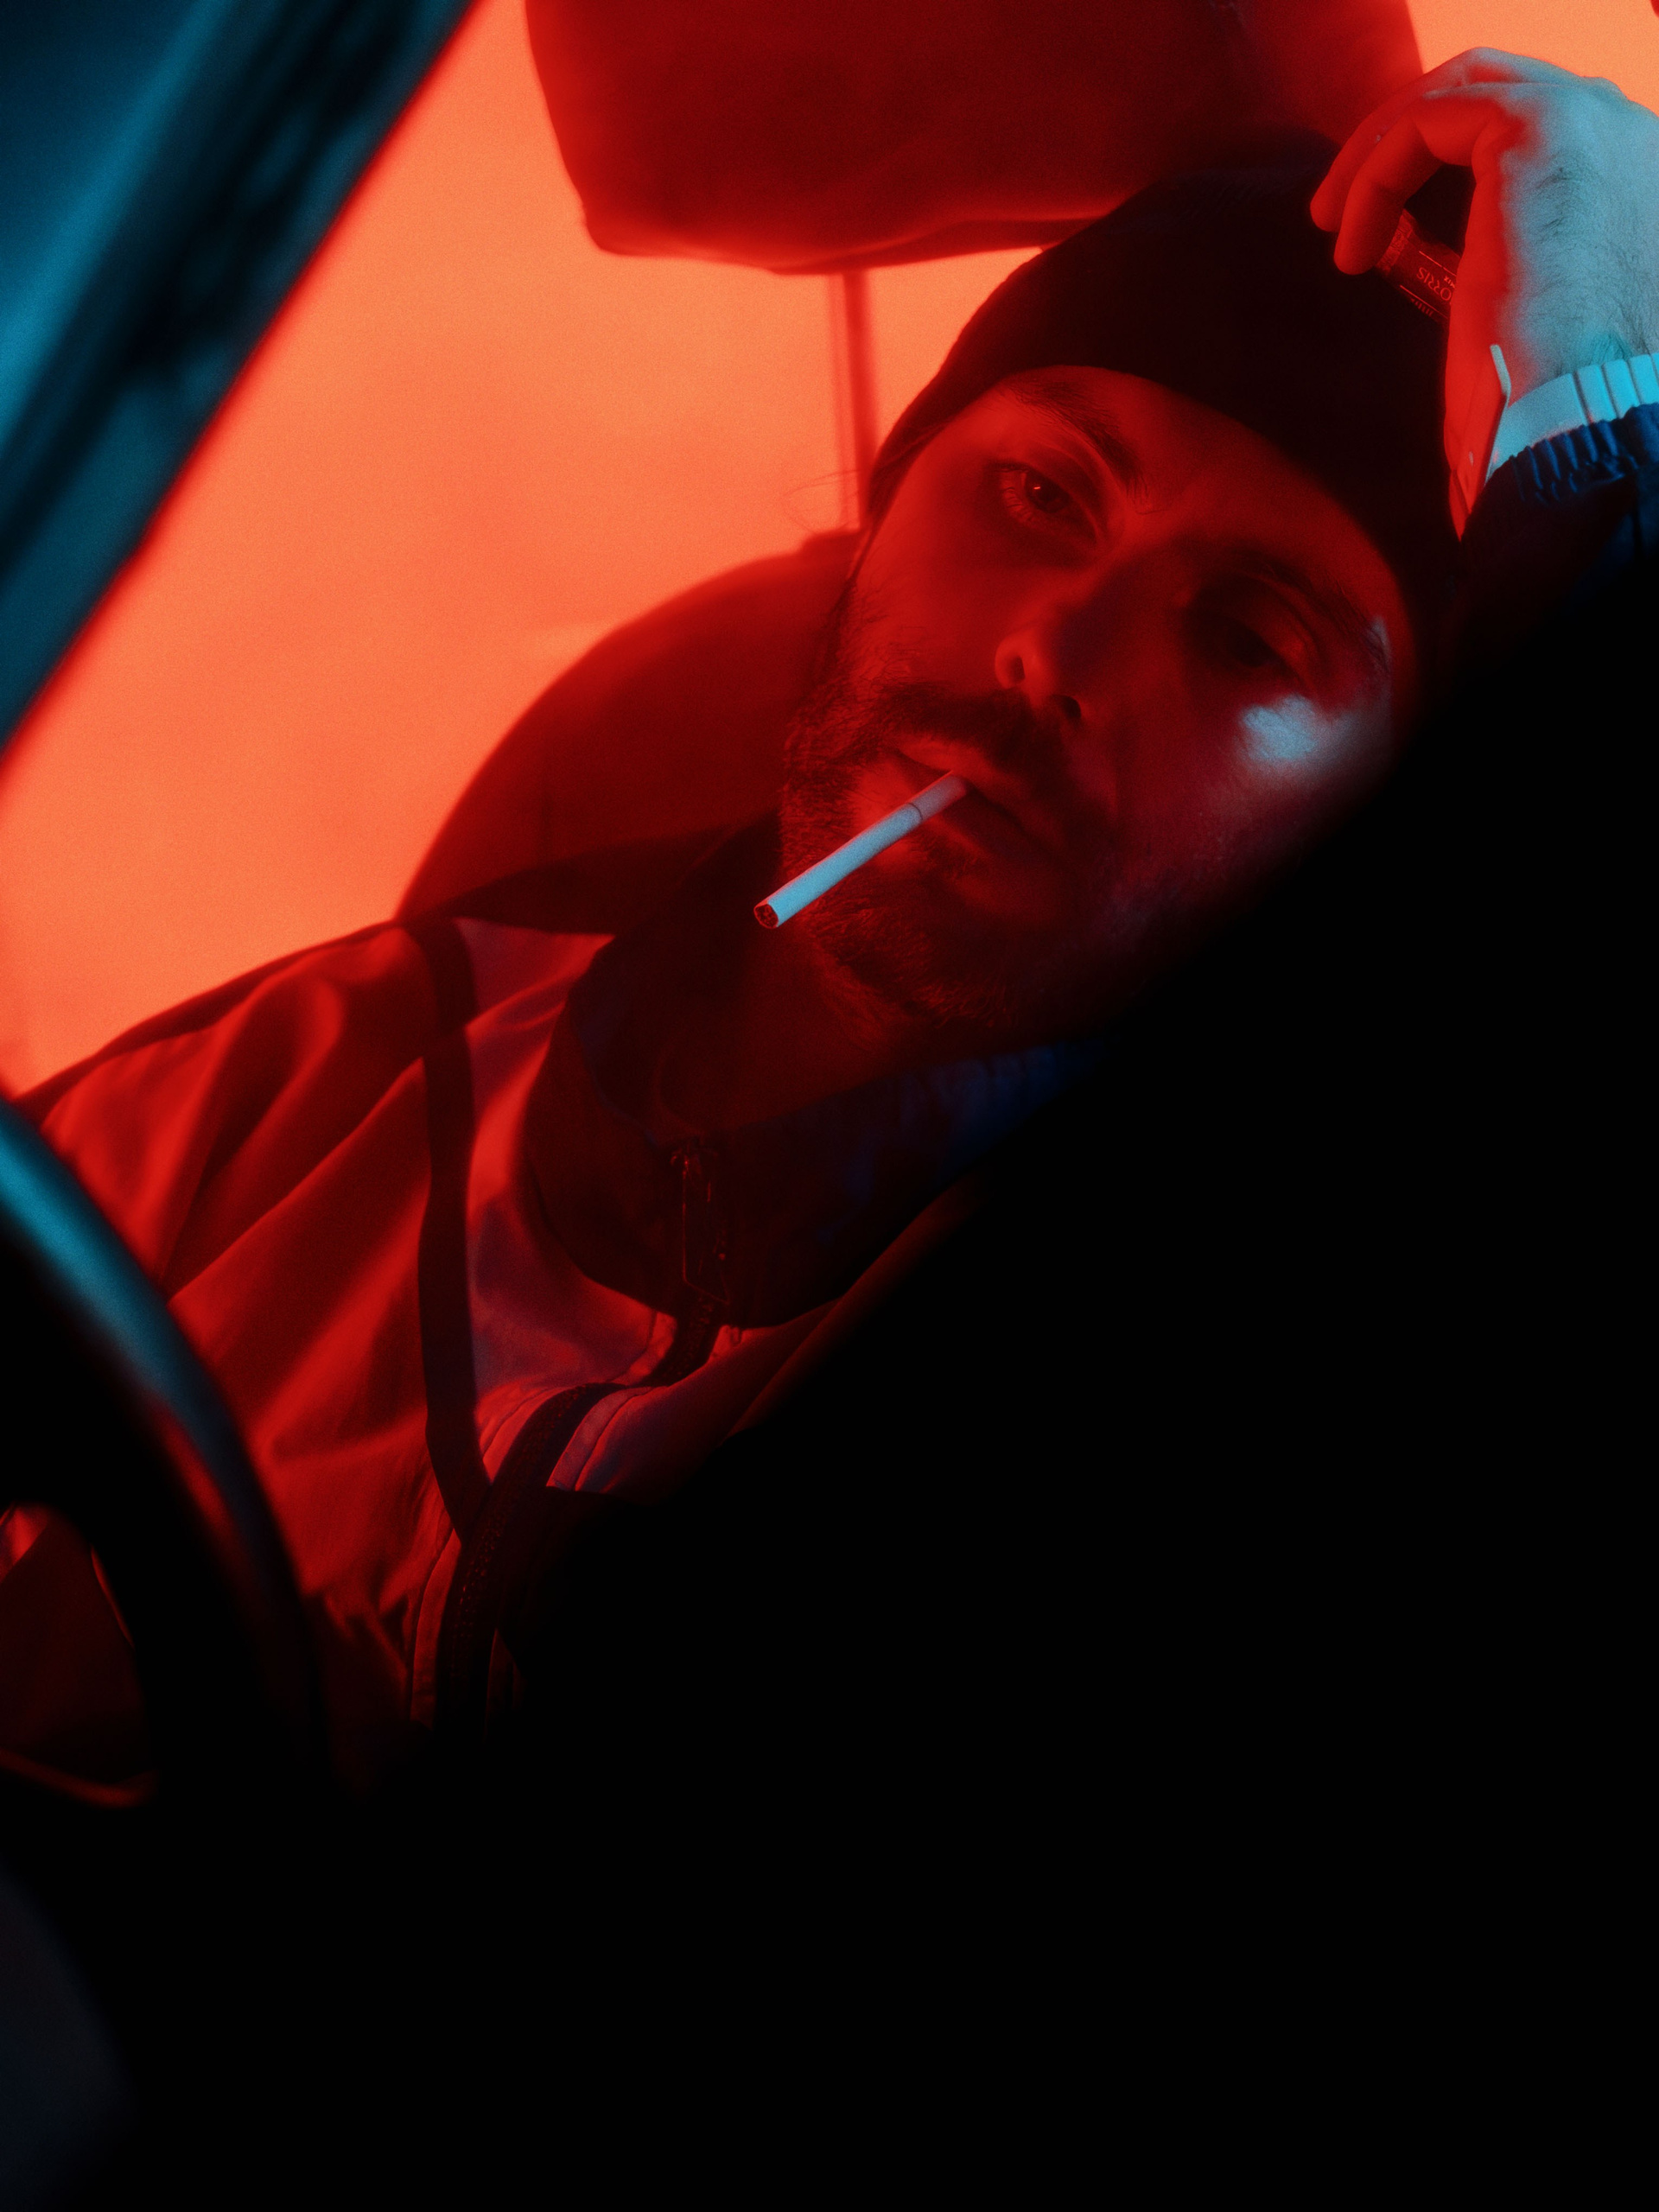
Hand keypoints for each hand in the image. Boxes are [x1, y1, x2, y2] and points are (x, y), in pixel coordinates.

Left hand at [1311, 50, 1658, 477]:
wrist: (1582, 423)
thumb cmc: (1554, 407)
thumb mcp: (1543, 318)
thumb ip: (1518, 262)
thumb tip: (1444, 258)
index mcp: (1640, 182)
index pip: (1538, 132)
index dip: (1453, 162)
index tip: (1393, 228)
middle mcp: (1631, 136)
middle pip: (1500, 87)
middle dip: (1410, 135)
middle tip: (1344, 205)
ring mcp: (1594, 121)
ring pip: (1461, 89)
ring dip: (1380, 150)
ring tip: (1330, 220)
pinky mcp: (1541, 129)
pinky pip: (1428, 121)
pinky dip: (1375, 173)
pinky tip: (1350, 245)